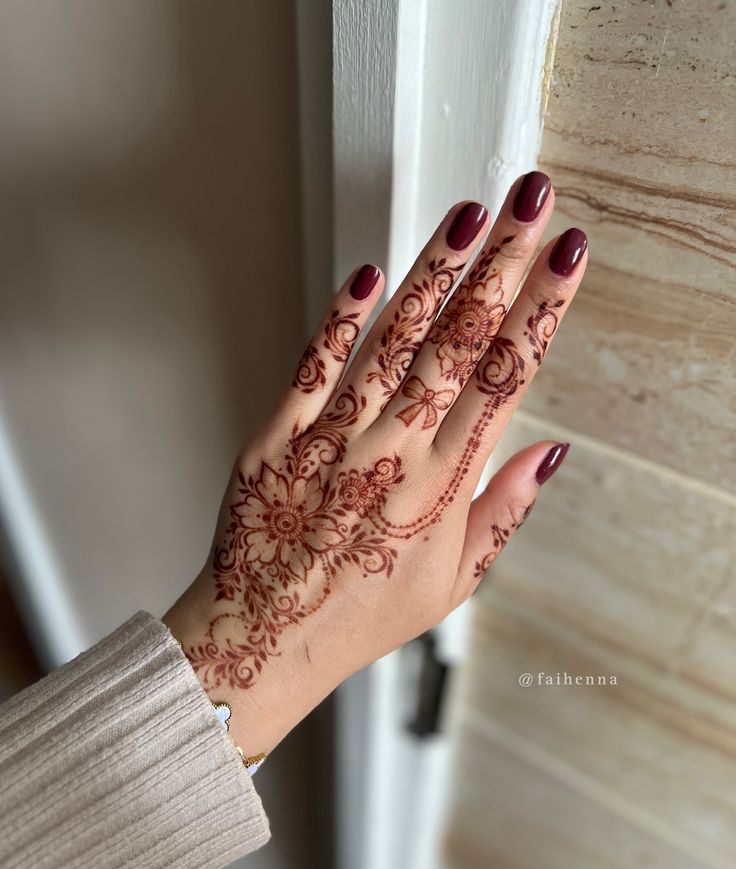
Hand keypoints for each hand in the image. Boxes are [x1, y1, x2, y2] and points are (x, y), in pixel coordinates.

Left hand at [164, 172, 586, 755]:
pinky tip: (369, 274)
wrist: (263, 639)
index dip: (541, 311)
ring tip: (470, 217)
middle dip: (502, 265)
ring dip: (434, 274)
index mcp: (444, 485)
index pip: (506, 379)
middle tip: (532, 201)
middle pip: (459, 343)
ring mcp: (333, 440)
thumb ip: (503, 510)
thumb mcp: (454, 582)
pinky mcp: (277, 437)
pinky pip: (313, 368)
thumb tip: (551, 449)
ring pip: (393, 342)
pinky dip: (340, 321)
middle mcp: (394, 452)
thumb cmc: (362, 612)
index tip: (566, 257)